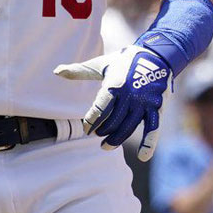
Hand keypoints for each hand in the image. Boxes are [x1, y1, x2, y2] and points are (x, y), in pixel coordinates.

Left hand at [53, 45, 169, 160]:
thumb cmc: (123, 60)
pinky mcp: (157, 108)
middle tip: (96, 136)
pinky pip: (153, 128)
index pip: (100, 108)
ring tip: (106, 147)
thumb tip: (56, 71)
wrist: (156, 55)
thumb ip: (79, 71)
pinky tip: (142, 157)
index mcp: (115, 84)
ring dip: (116, 140)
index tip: (86, 129)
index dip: (91, 121)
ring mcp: (144, 103)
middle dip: (102, 131)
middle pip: (113, 121)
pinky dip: (149, 144)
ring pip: (128, 127)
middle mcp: (130, 95)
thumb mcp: (101, 64)